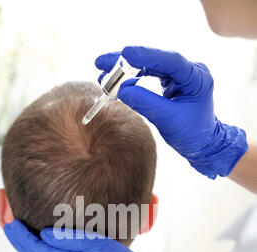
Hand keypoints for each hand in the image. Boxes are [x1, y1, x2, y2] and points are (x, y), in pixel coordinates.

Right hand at [95, 46, 247, 178]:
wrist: (202, 144)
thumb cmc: (192, 134)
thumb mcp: (168, 120)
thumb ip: (146, 103)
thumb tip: (122, 91)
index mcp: (196, 77)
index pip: (170, 61)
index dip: (146, 56)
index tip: (124, 54)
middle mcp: (188, 71)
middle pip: (154, 60)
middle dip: (126, 62)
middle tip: (101, 63)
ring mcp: (179, 75)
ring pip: (148, 66)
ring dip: (125, 69)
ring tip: (103, 74)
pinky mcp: (170, 81)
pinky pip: (148, 75)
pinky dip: (131, 78)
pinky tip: (116, 82)